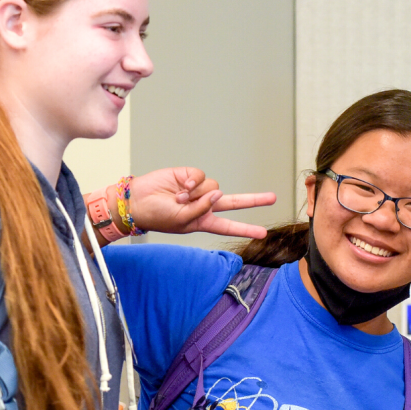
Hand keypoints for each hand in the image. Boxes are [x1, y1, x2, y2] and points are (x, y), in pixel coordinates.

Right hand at [128, 167, 276, 237]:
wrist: (138, 201)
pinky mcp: (190, 176)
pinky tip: (180, 189)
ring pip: (213, 186)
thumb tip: (218, 192)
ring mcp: (198, 190)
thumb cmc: (157, 216)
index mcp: (204, 221)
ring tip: (179, 199)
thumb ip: (202, 209)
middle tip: (273, 198)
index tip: (263, 233)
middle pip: (234, 202)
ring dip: (196, 194)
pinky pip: (201, 177)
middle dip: (254, 200)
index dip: (246, 229)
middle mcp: (205, 205)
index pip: (229, 226)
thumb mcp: (183, 221)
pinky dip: (191, 184)